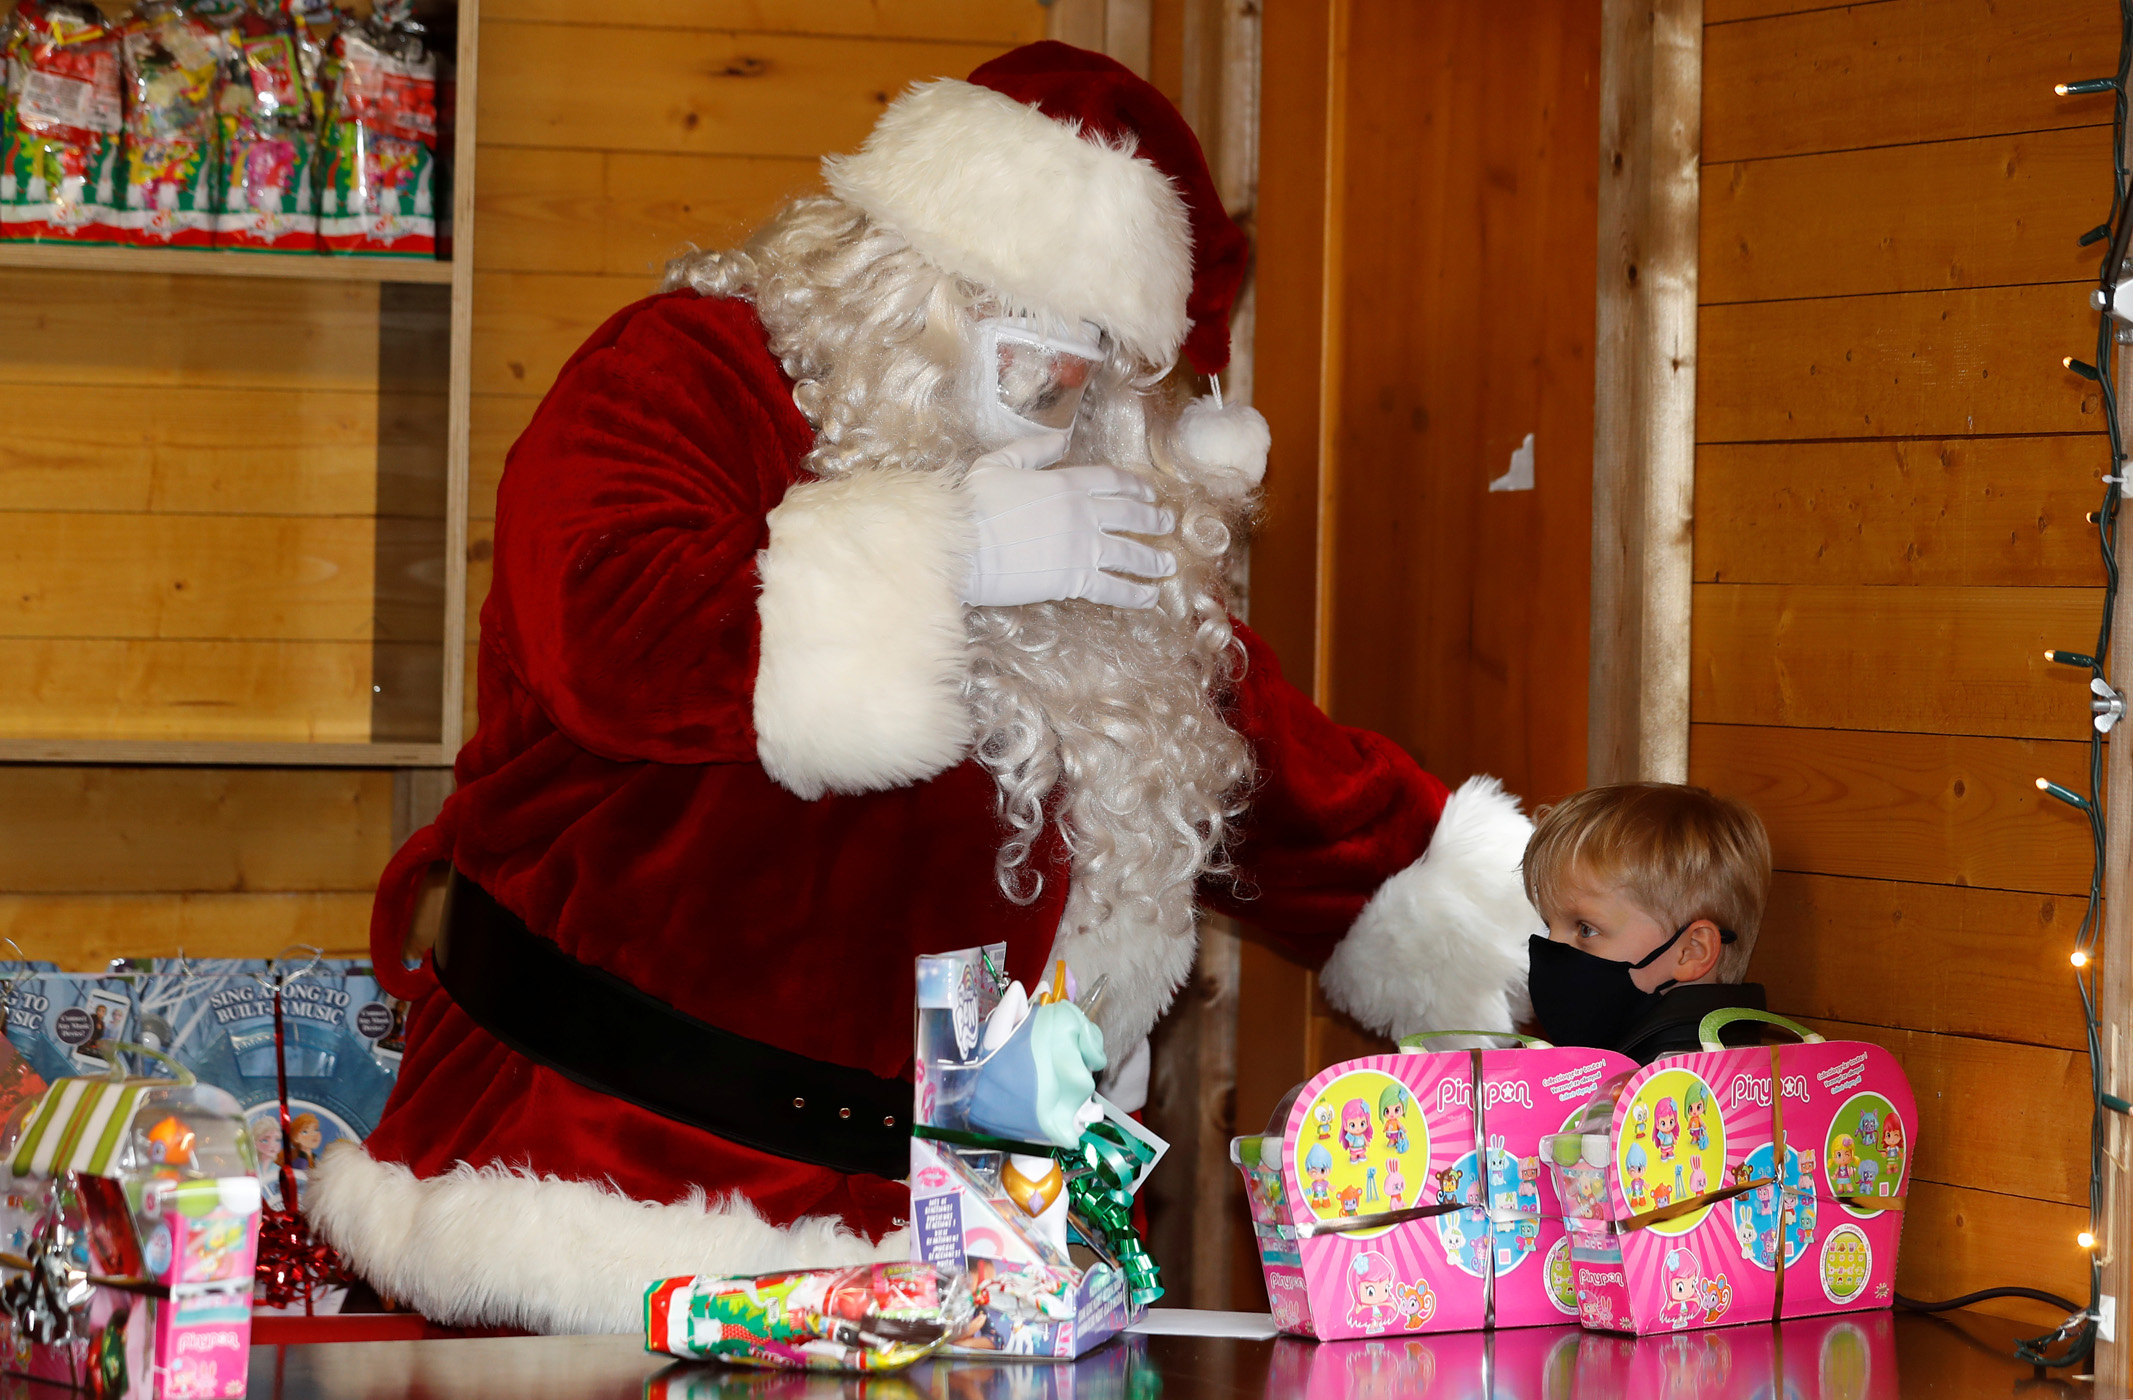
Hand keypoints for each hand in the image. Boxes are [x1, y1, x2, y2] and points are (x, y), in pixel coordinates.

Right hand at [960, 433, 1177, 609]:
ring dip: (1153, 560)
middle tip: (1168, 525)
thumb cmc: (972, 504)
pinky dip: (1135, 594)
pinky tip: (1149, 598)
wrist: (960, 546)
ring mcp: (1082, 548)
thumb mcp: (999, 463)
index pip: (1112, 481)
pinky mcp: (1073, 580)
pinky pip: (1113, 588)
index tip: (1151, 493)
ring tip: (1168, 566)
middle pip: (1130, 515)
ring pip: (1130, 554)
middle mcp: (1083, 513)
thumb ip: (1034, 449)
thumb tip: (1061, 440)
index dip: (1136, 486)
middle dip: (1153, 520)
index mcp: (1066, 483)